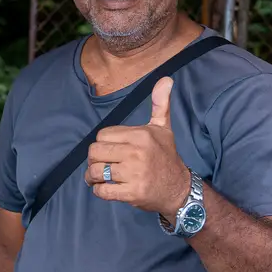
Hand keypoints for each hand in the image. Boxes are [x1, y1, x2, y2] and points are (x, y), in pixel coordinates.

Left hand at [85, 76, 190, 215]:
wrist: (179, 189)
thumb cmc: (166, 157)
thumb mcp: (163, 128)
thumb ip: (160, 104)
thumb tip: (166, 79)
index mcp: (140, 135)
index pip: (102, 135)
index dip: (102, 143)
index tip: (110, 150)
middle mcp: (137, 153)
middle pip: (95, 152)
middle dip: (93, 160)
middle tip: (100, 165)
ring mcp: (134, 174)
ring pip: (95, 171)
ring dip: (93, 178)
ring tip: (98, 178)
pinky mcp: (132, 193)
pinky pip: (102, 191)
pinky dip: (99, 191)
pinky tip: (106, 188)